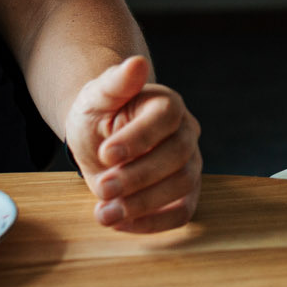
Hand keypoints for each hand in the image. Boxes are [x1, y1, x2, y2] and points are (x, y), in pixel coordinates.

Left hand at [64, 56, 201, 233]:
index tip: (106, 153)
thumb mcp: (96, 98)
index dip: (139, 138)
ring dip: (143, 204)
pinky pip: (183, 212)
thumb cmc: (99, 116)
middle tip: (102, 189)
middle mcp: (186, 133)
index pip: (166, 118)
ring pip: (182, 186)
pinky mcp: (185, 193)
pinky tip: (120, 223)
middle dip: (138, 177)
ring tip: (104, 214)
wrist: (101, 141)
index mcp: (168, 104)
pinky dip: (154, 223)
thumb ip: (115, 83)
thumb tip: (137, 62)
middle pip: (177, 156)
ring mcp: (190, 164)